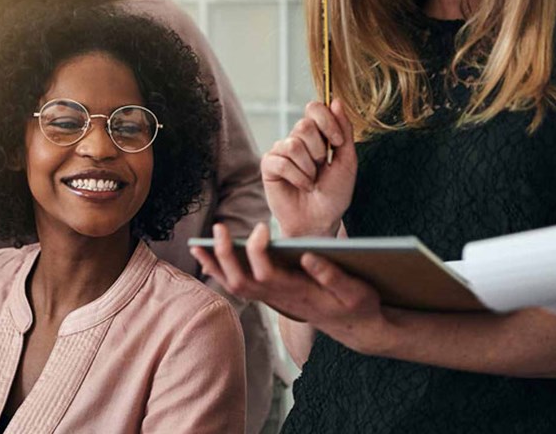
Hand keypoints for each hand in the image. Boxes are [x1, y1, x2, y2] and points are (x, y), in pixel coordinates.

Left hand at [190, 223, 390, 354]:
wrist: (354, 329)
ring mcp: (272, 300)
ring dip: (215, 266)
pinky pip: (238, 285)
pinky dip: (221, 271)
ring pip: (234, 286)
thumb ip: (333, 276)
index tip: (260, 228)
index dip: (258, 252)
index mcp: (299, 294)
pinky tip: (210, 255)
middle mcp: (279, 299)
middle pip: (241, 282)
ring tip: (198, 243)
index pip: (267, 275)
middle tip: (219, 227)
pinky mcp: (270, 296)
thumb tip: (307, 256)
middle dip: (225, 255)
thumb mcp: (356, 291)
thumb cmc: (357, 305)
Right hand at [261, 98, 356, 236]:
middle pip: (304, 125)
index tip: (337, 142)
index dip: (327, 122)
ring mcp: (281, 151)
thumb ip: (344, 130)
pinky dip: (297, 177)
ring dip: (309, 168)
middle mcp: (297, 139)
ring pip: (294, 144)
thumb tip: (335, 101)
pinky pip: (281, 161)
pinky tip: (302, 186)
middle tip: (322, 168)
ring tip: (311, 180)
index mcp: (317, 134)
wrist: (321, 220)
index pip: (315, 108)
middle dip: (319, 151)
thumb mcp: (347, 160)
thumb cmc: (334, 193)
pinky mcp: (268, 166)